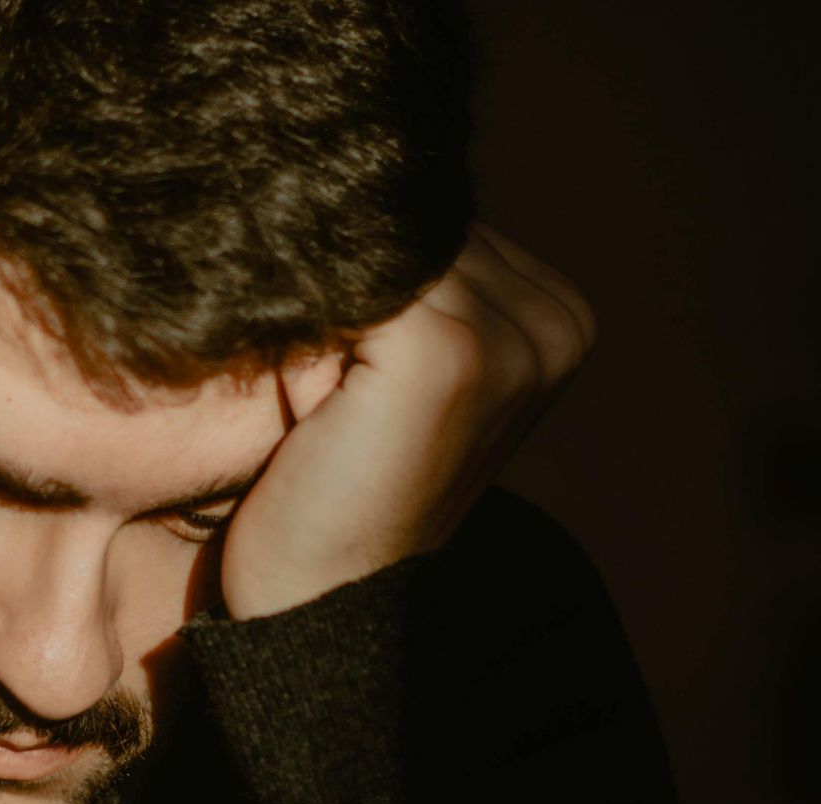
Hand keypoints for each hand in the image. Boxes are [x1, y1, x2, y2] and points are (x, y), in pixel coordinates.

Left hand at [220, 225, 595, 618]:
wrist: (319, 608)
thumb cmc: (330, 491)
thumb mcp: (382, 376)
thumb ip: (396, 289)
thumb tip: (329, 179)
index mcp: (559, 320)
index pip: (436, 221)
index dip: (356, 237)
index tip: (284, 251)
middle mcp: (555, 323)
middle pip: (415, 223)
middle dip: (337, 246)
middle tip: (266, 284)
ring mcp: (513, 339)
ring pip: (380, 241)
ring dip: (311, 267)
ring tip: (264, 319)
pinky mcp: (449, 354)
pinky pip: (352, 270)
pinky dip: (294, 292)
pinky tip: (262, 335)